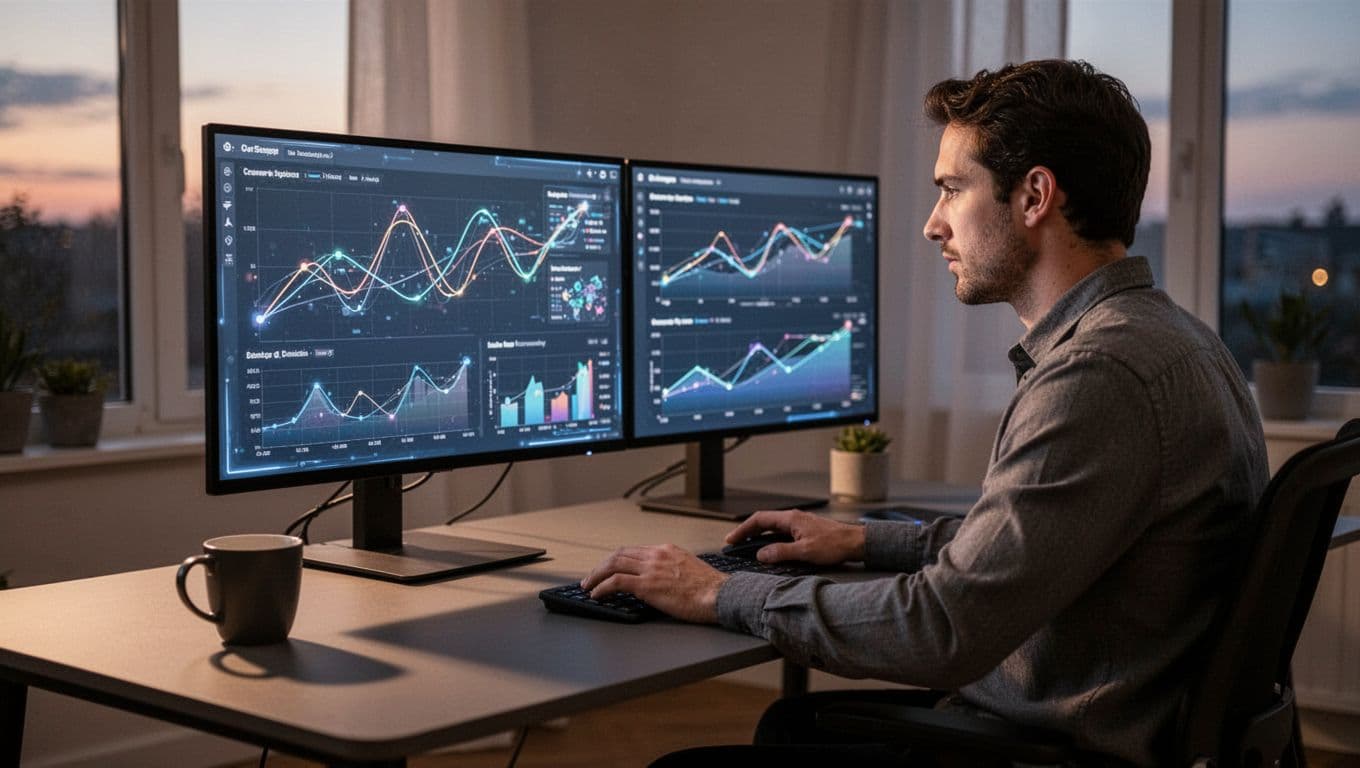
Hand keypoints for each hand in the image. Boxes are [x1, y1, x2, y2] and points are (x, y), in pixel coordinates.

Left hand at [581, 544, 727, 623]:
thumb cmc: (710, 589)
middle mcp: (656, 555)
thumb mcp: (689, 569)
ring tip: (588, 585)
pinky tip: (596, 595)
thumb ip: (671, 569)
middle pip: (619, 554)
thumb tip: (661, 580)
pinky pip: (616, 582)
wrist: (719, 595)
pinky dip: (602, 587)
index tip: (609, 568)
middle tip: (592, 576)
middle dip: (602, 566)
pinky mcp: (647, 585)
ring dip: (596, 575)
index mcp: (666, 550)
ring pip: (613, 565)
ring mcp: (650, 569)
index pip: (634, 551)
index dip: (617, 560)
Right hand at [726, 509, 865, 565]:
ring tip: (748, 547)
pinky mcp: (806, 531)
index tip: (731, 540)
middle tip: (735, 544)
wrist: (856, 542)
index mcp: (791, 519)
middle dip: (747, 532)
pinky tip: (771, 549)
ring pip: (773, 528)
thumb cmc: (835, 544)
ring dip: (759, 536)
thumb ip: (780, 553)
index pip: (759, 520)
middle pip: (764, 522)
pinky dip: (771, 539)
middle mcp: (794, 518)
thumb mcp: (805, 552)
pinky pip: (782, 533)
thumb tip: (761, 555)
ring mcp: (800, 524)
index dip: (743, 530)